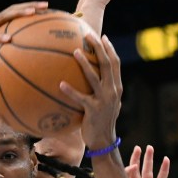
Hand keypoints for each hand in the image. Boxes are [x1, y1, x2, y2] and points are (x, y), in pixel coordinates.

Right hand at [0, 1, 48, 85]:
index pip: (17, 12)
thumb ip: (16, 54)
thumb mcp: (4, 58)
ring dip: (18, 14)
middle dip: (30, 5)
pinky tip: (9, 39)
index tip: (48, 8)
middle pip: (12, 9)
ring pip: (3, 17)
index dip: (32, 8)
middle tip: (45, 5)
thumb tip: (36, 61)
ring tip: (32, 13)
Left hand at [61, 33, 121, 151]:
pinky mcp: (93, 110)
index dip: (110, 49)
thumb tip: (89, 78)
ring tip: (75, 51)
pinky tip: (60, 84)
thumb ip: (101, 90)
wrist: (104, 141)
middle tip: (88, 35)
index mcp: (116, 87)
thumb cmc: (101, 121)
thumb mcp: (106, 103)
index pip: (115, 63)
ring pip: (95, 77)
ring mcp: (104, 100)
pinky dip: (71, 91)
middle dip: (99, 48)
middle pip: (107, 64)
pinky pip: (80, 98)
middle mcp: (113, 91)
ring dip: (85, 63)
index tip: (102, 36)